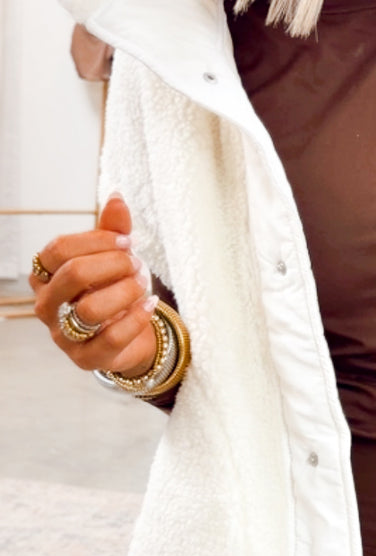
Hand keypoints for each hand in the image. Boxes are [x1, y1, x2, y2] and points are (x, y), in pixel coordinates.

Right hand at [30, 193, 159, 377]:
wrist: (127, 336)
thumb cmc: (112, 290)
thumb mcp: (112, 257)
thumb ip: (113, 230)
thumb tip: (117, 196)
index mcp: (45, 275)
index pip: (59, 249)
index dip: (97, 241)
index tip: (127, 241)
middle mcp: (47, 305)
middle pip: (73, 275)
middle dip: (113, 264)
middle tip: (137, 263)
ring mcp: (63, 335)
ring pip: (89, 309)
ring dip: (125, 291)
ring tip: (143, 283)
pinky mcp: (85, 359)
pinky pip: (110, 339)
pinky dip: (136, 318)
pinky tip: (150, 305)